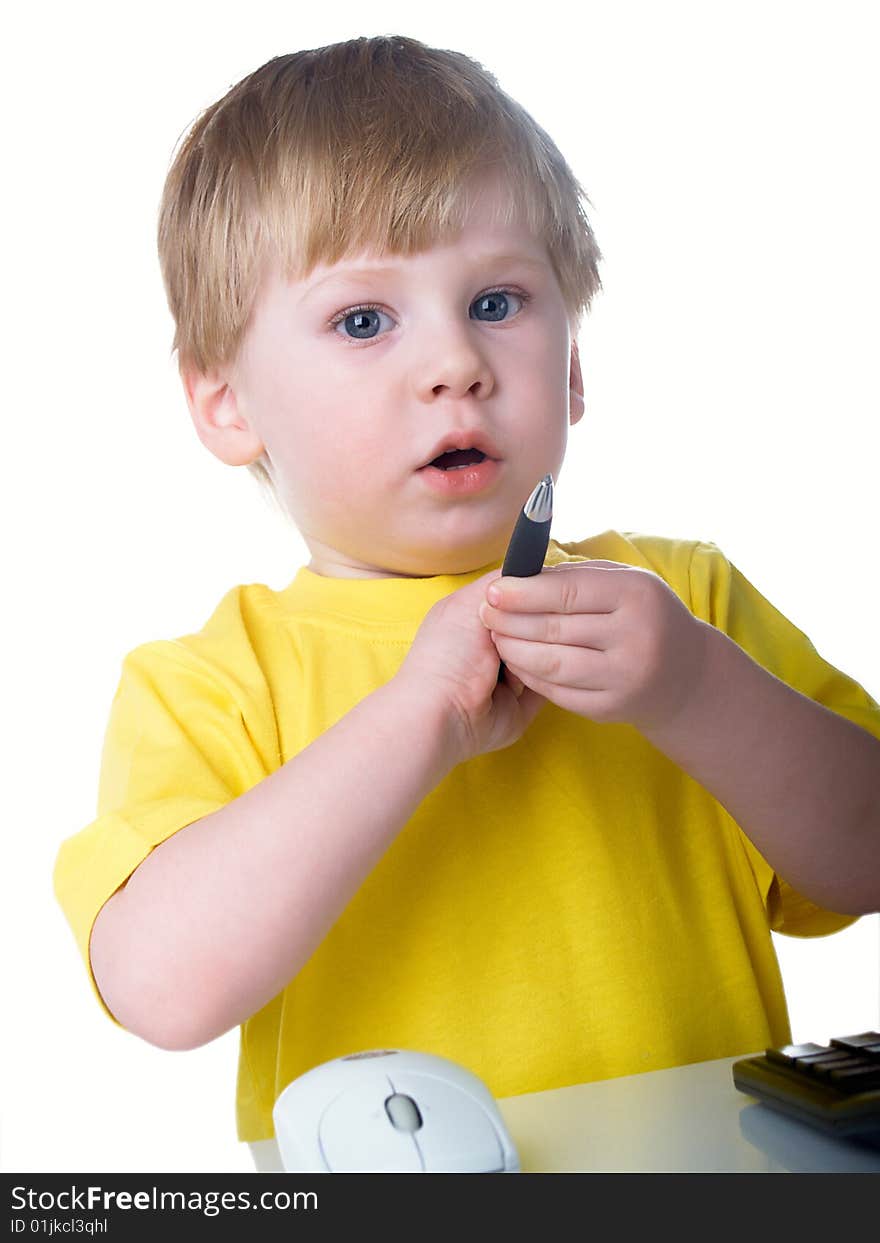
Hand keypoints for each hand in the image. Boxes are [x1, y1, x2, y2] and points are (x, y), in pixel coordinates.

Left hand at [395, 570, 545, 763]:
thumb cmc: (448, 654)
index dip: (537, 593)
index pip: (524, 596)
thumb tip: (534, 562)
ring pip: (552, 651)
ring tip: (513, 661)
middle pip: (542, 623)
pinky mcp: (527, 702)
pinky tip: (527, 679)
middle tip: (520, 631)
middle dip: (540, 624)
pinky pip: (555, 684)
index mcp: (480, 617)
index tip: (548, 591)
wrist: (443, 712)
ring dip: (541, 653)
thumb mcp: (470, 601)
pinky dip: (548, 679)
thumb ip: (504, 580)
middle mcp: (498, 644)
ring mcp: (514, 673)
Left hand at [478, 561, 711, 732]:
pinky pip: (559, 692)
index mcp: (637, 594)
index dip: (526, 592)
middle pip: (556, 628)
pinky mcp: (612, 708)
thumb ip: (577, 577)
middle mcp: (636, 636)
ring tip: (496, 638)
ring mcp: (626, 676)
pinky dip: (531, 677)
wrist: (685, 674)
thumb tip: (520, 575)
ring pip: (554, 664)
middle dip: (512, 621)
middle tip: (485, 614)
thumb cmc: (641, 615)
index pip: (569, 591)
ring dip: (516, 650)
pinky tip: (516, 664)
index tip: (494, 591)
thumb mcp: (622, 584)